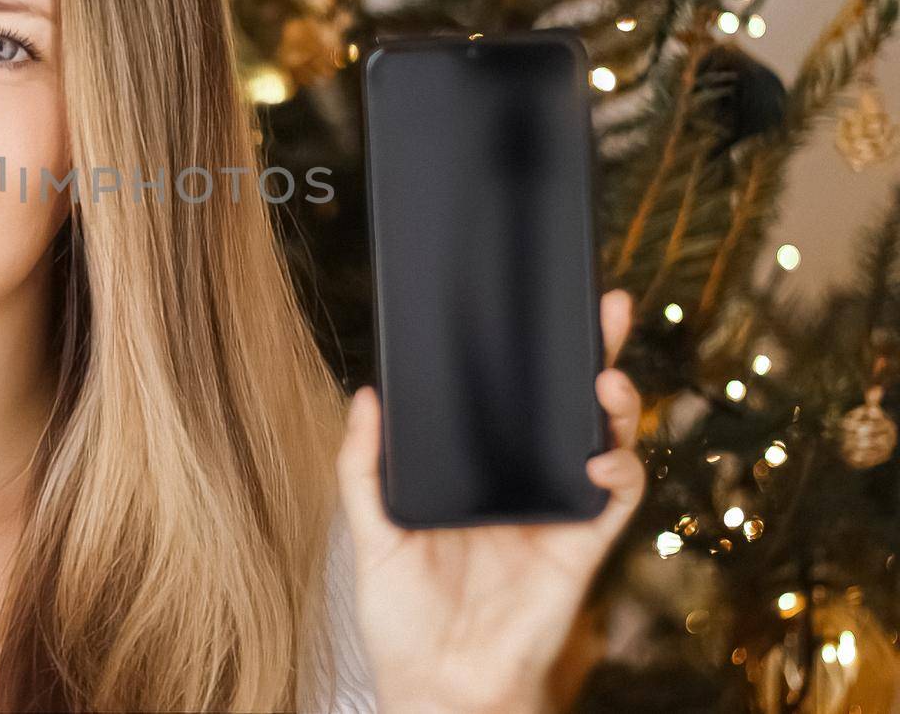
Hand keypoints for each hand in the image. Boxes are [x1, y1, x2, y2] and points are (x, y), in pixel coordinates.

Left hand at [335, 289, 643, 713]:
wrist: (436, 684)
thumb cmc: (403, 617)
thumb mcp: (369, 530)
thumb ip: (363, 466)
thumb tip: (365, 396)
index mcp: (479, 470)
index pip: (511, 399)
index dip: (531, 354)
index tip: (538, 304)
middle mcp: (524, 480)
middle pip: (567, 406)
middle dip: (595, 353)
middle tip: (605, 307)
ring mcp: (556, 509)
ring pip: (604, 442)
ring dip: (615, 406)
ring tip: (603, 377)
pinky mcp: (581, 546)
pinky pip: (617, 502)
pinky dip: (617, 475)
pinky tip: (598, 460)